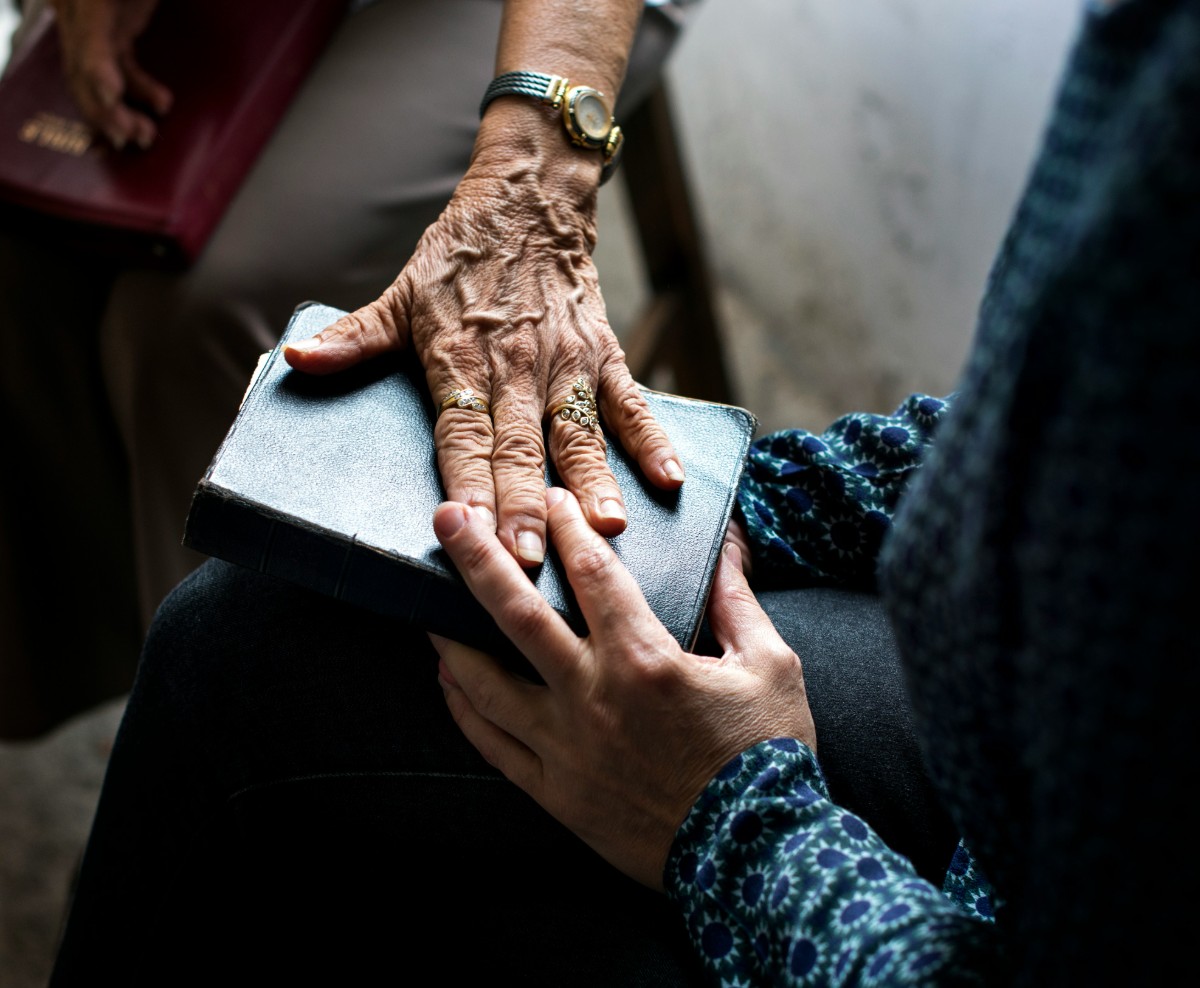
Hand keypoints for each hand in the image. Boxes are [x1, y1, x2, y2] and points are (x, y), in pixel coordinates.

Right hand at [48, 0, 171, 148]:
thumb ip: (143, 4)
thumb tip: (148, 34)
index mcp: (87, 1)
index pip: (86, 36)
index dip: (95, 68)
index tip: (111, 94)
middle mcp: (79, 9)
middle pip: (81, 65)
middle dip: (103, 107)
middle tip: (128, 134)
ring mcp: (91, 20)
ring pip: (93, 74)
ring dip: (117, 109)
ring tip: (145, 134)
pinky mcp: (109, 27)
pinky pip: (115, 66)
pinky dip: (135, 89)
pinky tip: (159, 103)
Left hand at [284, 102, 684, 567]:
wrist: (526, 201)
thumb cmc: (458, 257)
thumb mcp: (398, 294)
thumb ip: (354, 339)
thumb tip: (295, 360)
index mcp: (461, 360)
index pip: (462, 433)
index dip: (467, 482)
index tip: (469, 530)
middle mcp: (516, 368)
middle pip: (519, 447)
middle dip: (524, 505)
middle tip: (530, 560)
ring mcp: (565, 364)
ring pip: (578, 432)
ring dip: (592, 482)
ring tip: (606, 530)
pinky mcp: (603, 355)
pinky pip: (630, 403)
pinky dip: (652, 438)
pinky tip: (669, 479)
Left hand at [429, 488, 816, 889]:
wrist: (758, 857)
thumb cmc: (769, 756)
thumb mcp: (770, 665)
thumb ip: (736, 600)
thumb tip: (728, 545)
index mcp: (646, 660)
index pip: (592, 573)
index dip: (566, 526)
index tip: (549, 498)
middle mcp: (594, 697)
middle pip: (517, 615)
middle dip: (477, 558)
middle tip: (447, 518)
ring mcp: (567, 749)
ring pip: (486, 684)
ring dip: (451, 637)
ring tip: (427, 605)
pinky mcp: (557, 793)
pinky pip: (494, 746)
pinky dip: (463, 710)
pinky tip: (448, 681)